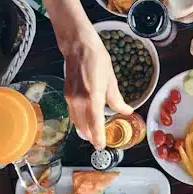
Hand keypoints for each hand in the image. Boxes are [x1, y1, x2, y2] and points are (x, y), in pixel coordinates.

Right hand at [62, 25, 132, 147]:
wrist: (78, 47)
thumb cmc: (97, 60)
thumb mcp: (111, 80)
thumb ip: (117, 99)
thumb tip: (126, 111)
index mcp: (93, 97)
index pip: (95, 123)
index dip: (98, 137)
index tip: (101, 146)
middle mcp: (79, 100)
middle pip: (84, 126)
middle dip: (91, 136)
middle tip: (99, 142)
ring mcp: (70, 98)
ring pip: (76, 121)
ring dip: (84, 129)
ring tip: (93, 134)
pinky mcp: (66, 94)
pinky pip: (73, 112)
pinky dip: (79, 119)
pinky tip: (86, 119)